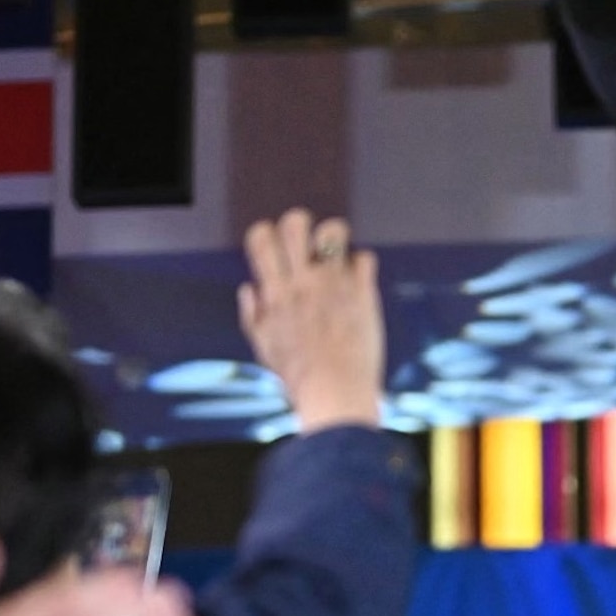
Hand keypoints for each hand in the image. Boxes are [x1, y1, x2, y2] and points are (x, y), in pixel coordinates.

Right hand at [239, 209, 383, 433]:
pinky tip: (358, 283)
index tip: (277, 249)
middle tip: (308, 247)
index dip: (268, 234)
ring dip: (334, 238)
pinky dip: (362, 266)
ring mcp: (335, 284)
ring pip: (334, 230)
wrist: (336, 394)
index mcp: (275, 292)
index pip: (261, 236)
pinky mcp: (364, 293)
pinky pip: (365, 257)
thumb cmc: (299, 376)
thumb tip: (250, 288)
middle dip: (300, 226)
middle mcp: (303, 282)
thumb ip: (254, 314)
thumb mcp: (263, 347)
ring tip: (336, 257)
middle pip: (296, 222)